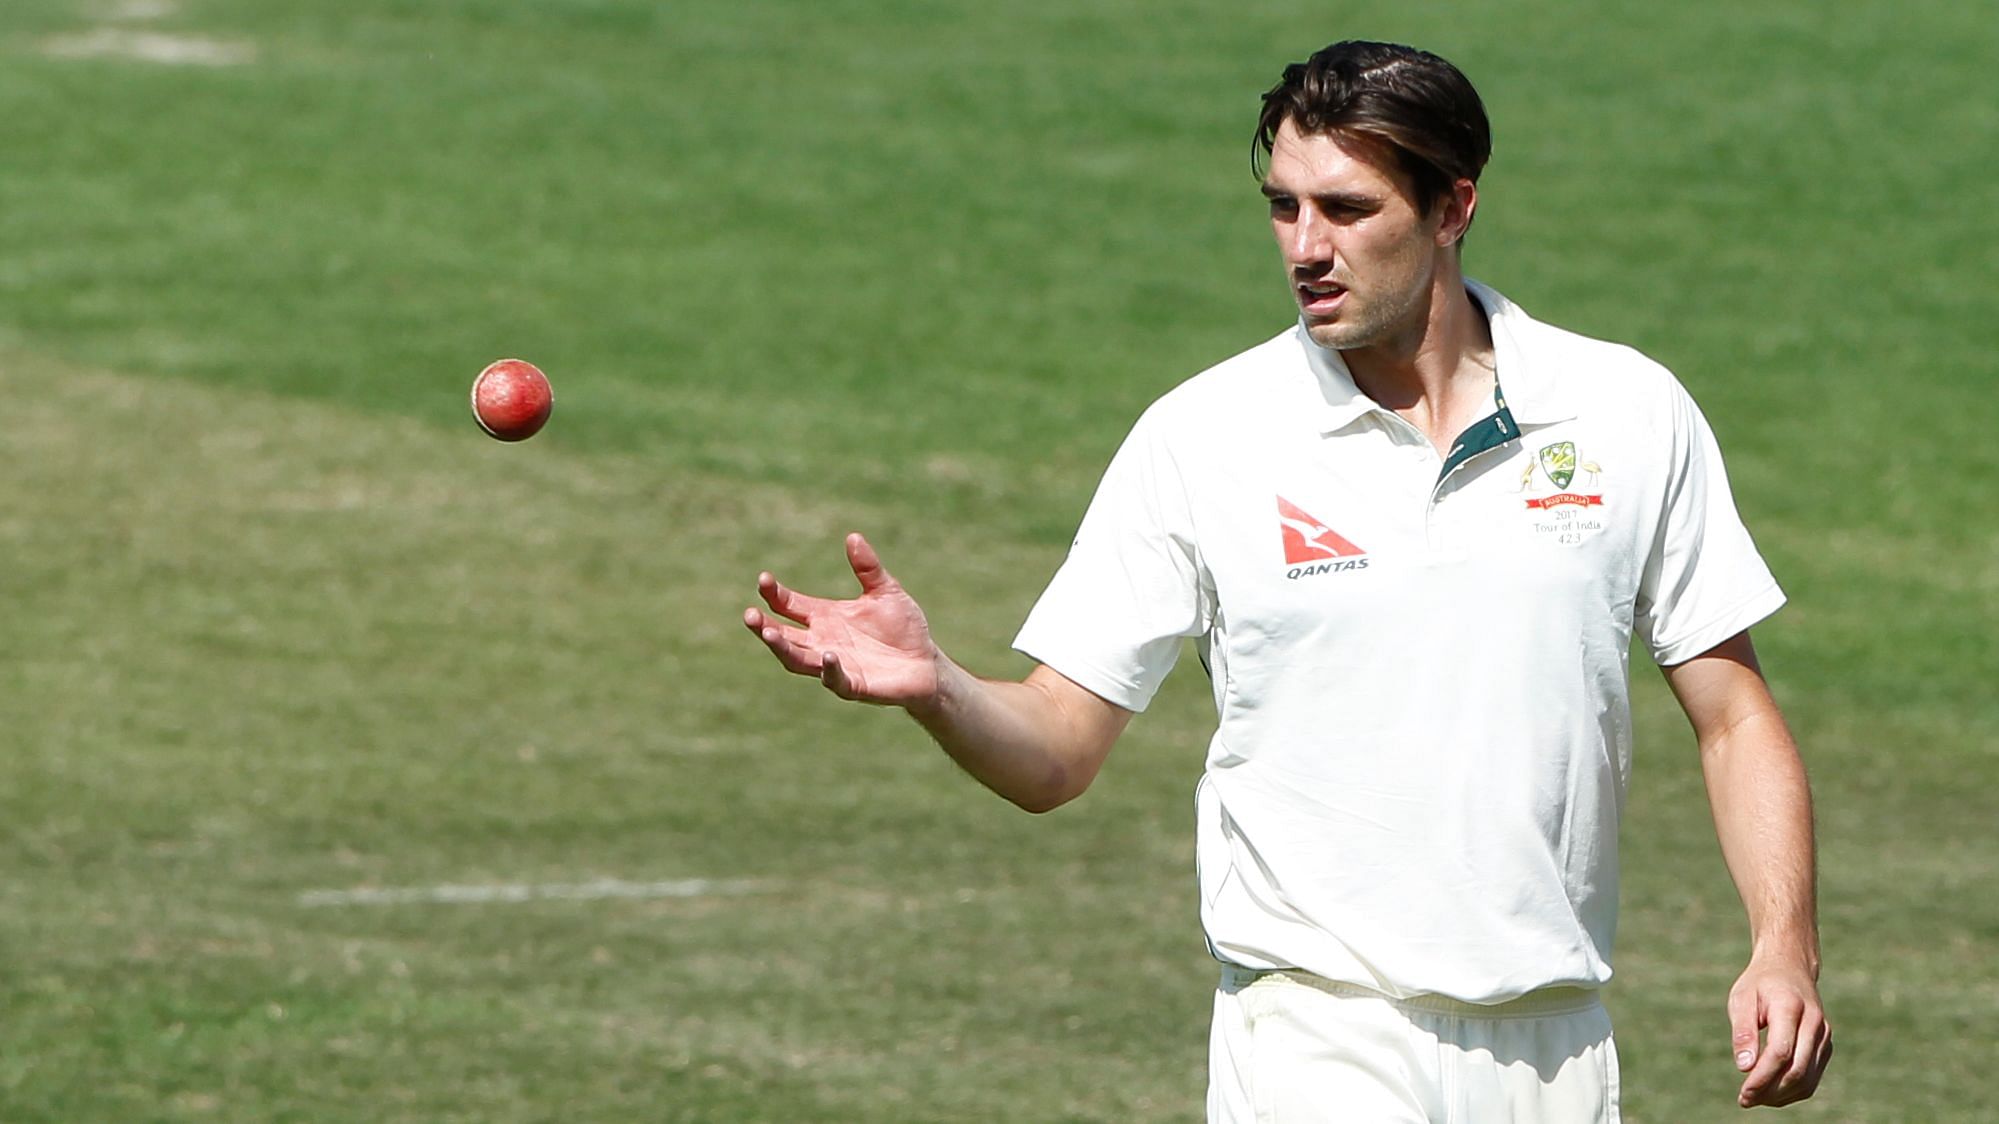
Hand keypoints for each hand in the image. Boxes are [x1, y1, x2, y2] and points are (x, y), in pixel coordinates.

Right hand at [744, 532, 941, 707]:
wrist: (927, 663)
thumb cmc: (903, 628)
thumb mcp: (885, 591)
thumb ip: (868, 567)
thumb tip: (853, 537)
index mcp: (825, 617)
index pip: (789, 606)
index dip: (774, 594)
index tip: (764, 579)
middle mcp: (823, 641)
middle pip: (784, 636)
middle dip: (764, 626)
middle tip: (748, 615)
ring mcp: (835, 665)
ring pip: (798, 660)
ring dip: (782, 648)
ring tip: (769, 633)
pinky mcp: (854, 685)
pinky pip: (835, 680)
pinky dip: (828, 669)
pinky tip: (827, 654)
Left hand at [1728, 953, 1831, 1106]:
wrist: (1789, 967)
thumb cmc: (1760, 984)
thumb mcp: (1742, 999)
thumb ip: (1743, 1032)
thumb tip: (1744, 1067)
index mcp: (1791, 1007)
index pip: (1780, 1052)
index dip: (1762, 1077)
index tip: (1743, 1092)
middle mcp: (1814, 1023)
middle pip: (1796, 1070)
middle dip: (1770, 1091)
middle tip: (1745, 1100)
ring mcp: (1824, 1035)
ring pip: (1807, 1078)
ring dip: (1781, 1095)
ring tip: (1755, 1097)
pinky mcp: (1826, 1046)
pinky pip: (1812, 1077)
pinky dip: (1792, 1090)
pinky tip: (1771, 1091)